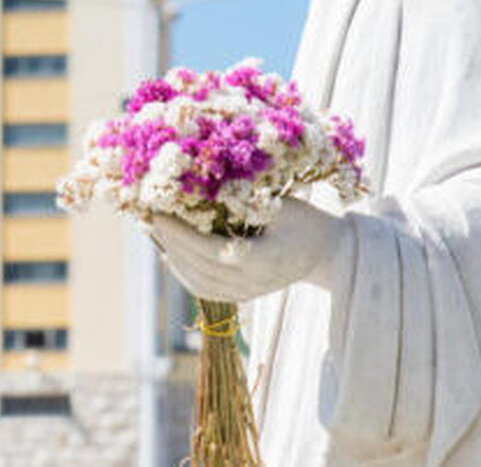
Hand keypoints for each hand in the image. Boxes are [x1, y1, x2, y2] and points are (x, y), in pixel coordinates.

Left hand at [148, 198, 351, 302]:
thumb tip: (205, 182)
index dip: (182, 235)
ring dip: (175, 258)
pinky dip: (185, 274)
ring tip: (158, 234)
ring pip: (199, 282)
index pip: (211, 251)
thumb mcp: (283, 204)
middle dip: (172, 242)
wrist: (328, 254)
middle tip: (152, 217)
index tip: (161, 214)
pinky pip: (207, 291)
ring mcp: (248, 293)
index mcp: (262, 259)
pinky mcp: (245, 296)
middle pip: (200, 267)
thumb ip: (249, 200)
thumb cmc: (307, 222)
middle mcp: (253, 282)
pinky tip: (170, 257)